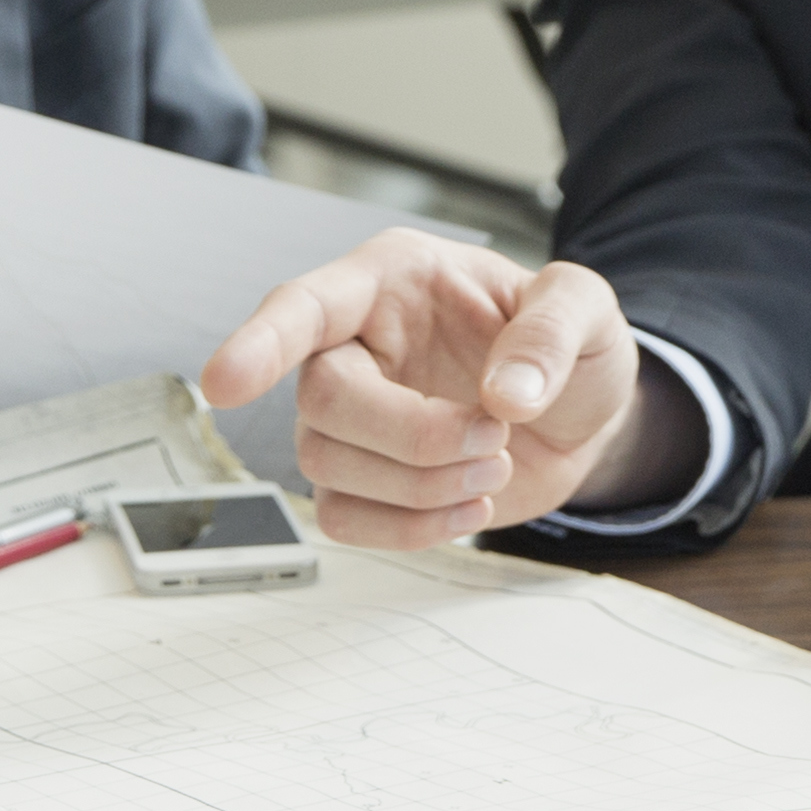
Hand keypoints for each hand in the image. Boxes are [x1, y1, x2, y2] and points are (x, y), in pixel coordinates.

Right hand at [202, 229, 674, 546]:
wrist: (583, 416)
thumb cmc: (568, 344)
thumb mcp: (585, 310)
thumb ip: (549, 334)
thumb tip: (504, 395)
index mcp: (391, 282)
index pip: (305, 306)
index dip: (260, 342)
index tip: (226, 383)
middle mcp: (357, 346)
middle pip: (321, 400)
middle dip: (409, 436)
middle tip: (493, 438)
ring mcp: (355, 418)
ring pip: (325, 465)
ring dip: (419, 485)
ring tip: (497, 467)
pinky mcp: (367, 481)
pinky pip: (343, 519)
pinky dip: (409, 528)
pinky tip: (469, 508)